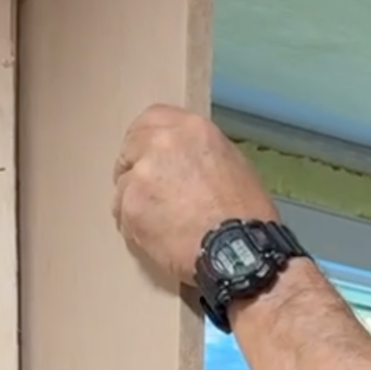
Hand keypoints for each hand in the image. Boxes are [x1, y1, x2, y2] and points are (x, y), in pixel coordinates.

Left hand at [111, 104, 278, 284]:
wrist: (239, 250)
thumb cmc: (247, 214)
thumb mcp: (235, 167)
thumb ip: (202, 155)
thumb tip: (187, 161)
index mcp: (192, 130)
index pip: (152, 118)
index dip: (148, 138)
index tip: (149, 154)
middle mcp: (161, 144)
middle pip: (131, 148)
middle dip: (136, 168)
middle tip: (151, 193)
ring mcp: (142, 175)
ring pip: (125, 184)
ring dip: (137, 201)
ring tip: (163, 225)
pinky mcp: (130, 206)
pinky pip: (123, 214)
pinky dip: (136, 226)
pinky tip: (160, 238)